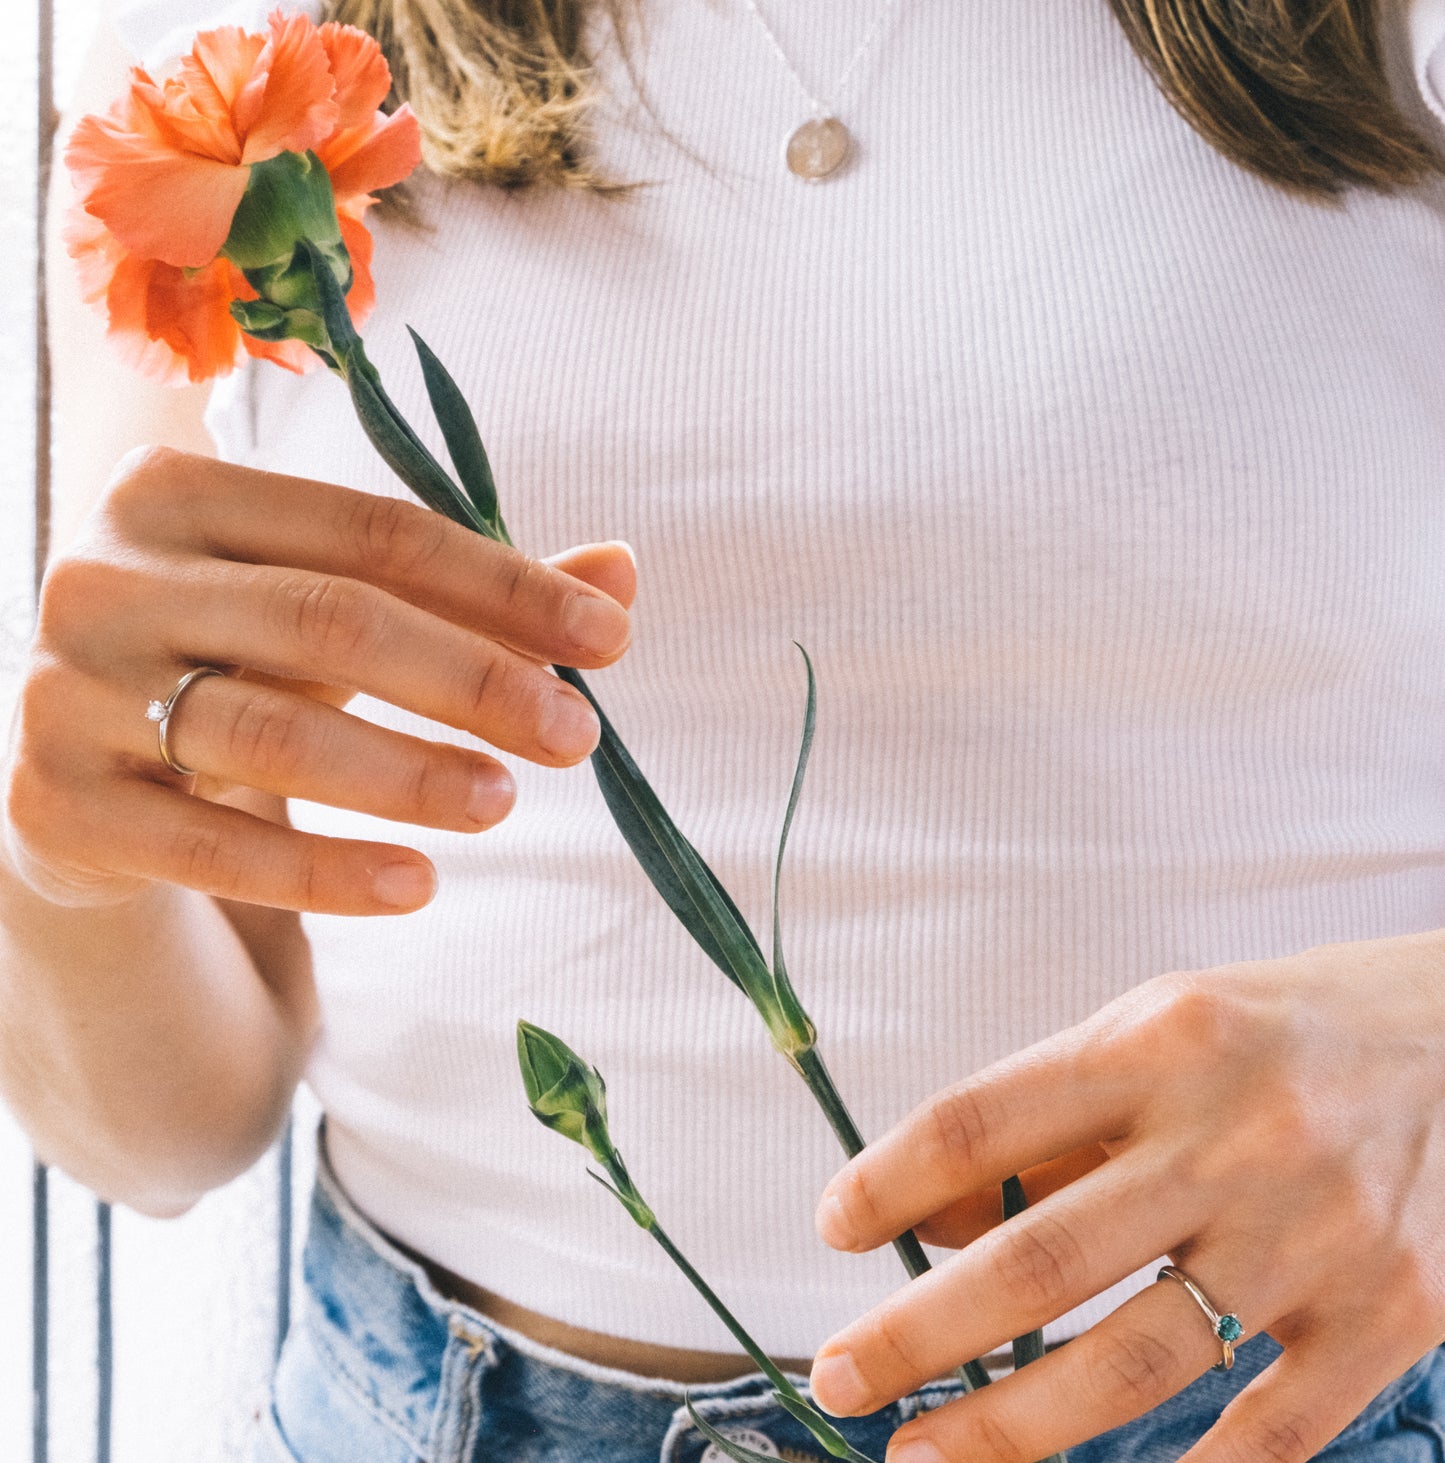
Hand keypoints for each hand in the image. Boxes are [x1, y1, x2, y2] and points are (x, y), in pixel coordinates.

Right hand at [4, 448, 634, 914]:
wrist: (79, 760)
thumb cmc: (232, 657)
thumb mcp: (333, 605)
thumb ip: (466, 592)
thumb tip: (621, 571)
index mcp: (180, 493)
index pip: (375, 529)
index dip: (502, 584)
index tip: (609, 638)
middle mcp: (107, 575)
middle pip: (327, 619)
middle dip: (471, 679)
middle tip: (576, 735)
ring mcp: (69, 690)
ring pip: (271, 732)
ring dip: (407, 774)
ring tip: (504, 803)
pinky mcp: (56, 803)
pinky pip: (210, 848)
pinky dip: (325, 873)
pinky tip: (417, 885)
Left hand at [808, 932, 1444, 1460]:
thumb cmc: (1272, 1038)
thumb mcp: (1148, 1036)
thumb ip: (1042, 1125)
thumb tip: (925, 1219)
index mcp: (1158, 1043)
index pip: (984, 1119)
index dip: (889, 1180)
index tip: (835, 1229)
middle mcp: (1233, 1134)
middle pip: (1044, 1255)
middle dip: (921, 1330)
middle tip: (841, 1375)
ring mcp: (1317, 1233)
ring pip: (1136, 1359)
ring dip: (1012, 1426)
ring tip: (921, 1454)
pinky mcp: (1390, 1316)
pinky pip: (1264, 1433)